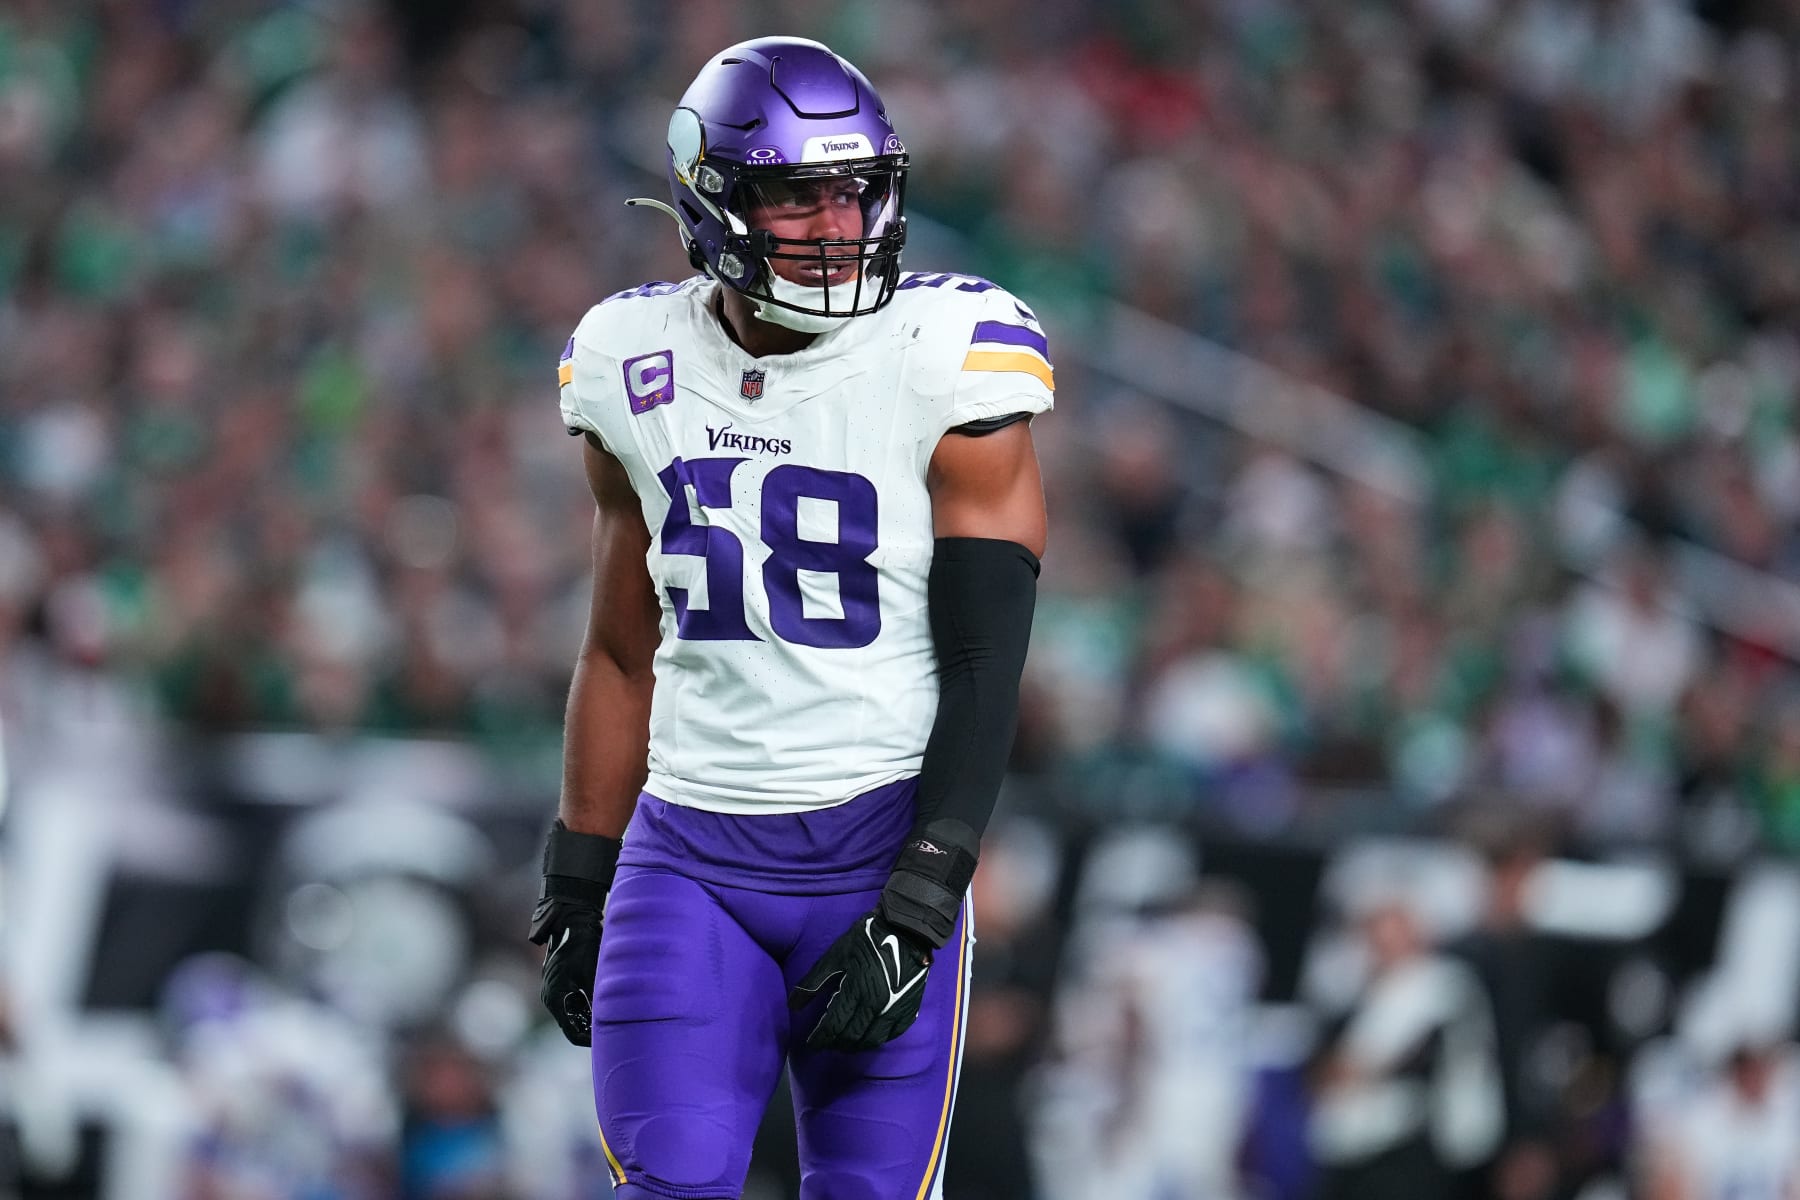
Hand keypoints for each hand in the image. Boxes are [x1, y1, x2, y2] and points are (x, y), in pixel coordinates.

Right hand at [528, 894, 602, 1045]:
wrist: (573, 919)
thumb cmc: (584, 944)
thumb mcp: (595, 972)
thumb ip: (601, 997)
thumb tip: (616, 1017)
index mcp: (555, 998)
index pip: (573, 1033)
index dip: (592, 1041)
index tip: (610, 1040)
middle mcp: (550, 997)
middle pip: (573, 1026)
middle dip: (593, 1031)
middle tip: (617, 1032)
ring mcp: (553, 990)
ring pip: (574, 1016)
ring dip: (591, 1020)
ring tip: (615, 1021)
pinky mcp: (560, 983)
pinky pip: (574, 1004)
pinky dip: (588, 1009)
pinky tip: (606, 1006)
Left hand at [788, 911, 932, 1051]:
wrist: (907, 930)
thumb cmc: (866, 940)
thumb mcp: (835, 955)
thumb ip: (814, 982)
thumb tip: (793, 1006)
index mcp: (856, 991)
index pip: (834, 1026)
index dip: (820, 1039)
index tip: (811, 1044)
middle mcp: (876, 1006)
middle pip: (852, 1037)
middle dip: (836, 1044)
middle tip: (826, 1043)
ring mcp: (895, 1009)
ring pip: (872, 1040)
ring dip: (856, 1046)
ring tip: (845, 1044)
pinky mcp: (909, 1008)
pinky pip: (892, 1034)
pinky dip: (877, 1040)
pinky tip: (869, 1037)